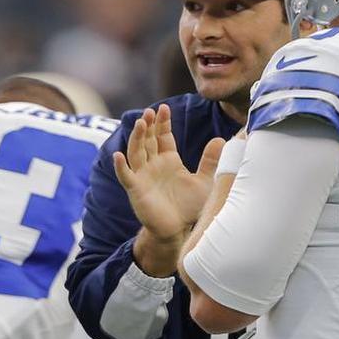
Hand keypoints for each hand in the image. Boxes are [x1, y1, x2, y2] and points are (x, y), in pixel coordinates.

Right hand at [114, 105, 224, 246]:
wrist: (178, 229)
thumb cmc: (189, 206)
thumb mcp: (205, 181)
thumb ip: (210, 161)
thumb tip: (221, 139)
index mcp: (168, 159)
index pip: (162, 136)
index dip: (162, 122)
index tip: (164, 108)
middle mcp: (153, 165)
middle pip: (148, 140)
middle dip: (149, 125)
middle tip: (151, 112)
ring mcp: (143, 176)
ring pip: (136, 152)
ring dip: (137, 138)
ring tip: (141, 123)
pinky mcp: (136, 190)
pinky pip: (126, 176)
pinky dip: (120, 166)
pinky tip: (118, 156)